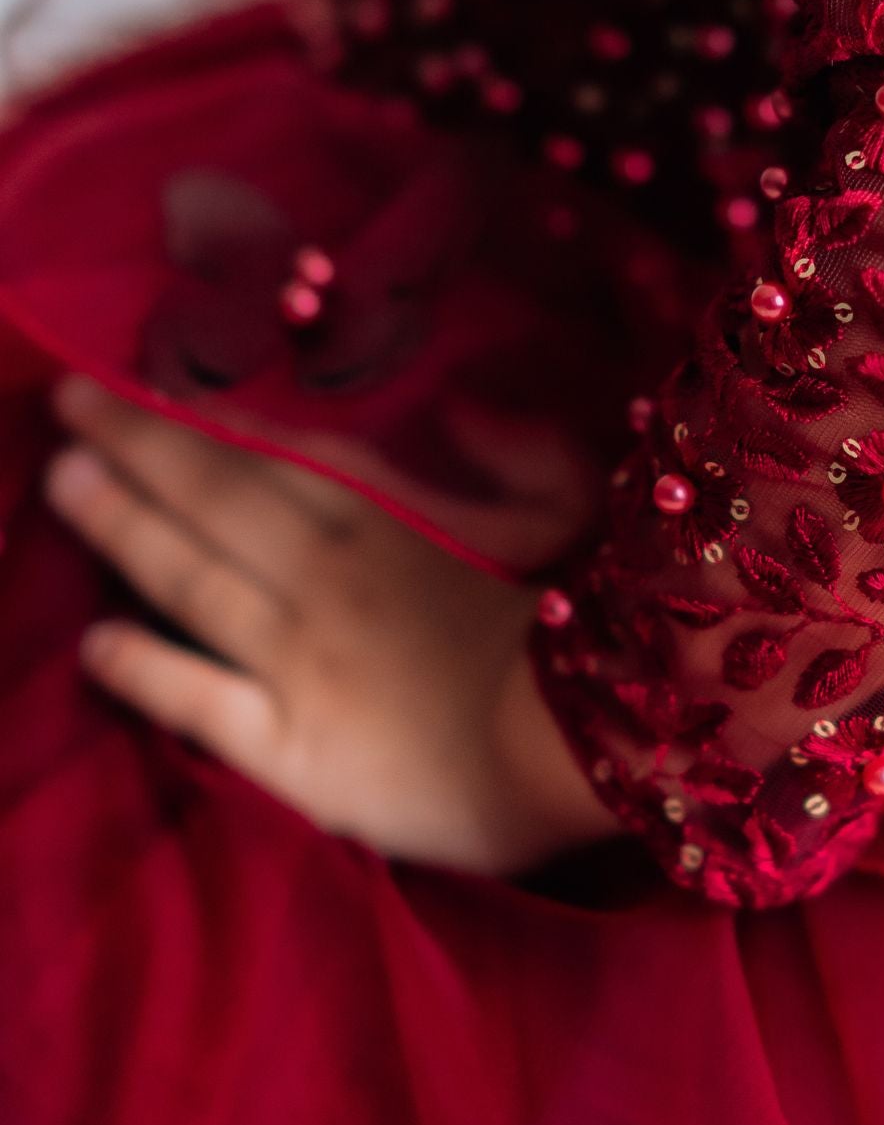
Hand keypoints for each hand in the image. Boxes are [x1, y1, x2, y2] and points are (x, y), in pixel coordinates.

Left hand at [45, 378, 614, 875]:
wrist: (576, 743)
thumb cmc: (582, 628)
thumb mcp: (574, 514)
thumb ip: (521, 453)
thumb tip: (461, 407)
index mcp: (393, 522)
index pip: (287, 457)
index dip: (218, 417)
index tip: (156, 378)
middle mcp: (326, 577)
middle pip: (219, 500)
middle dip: (139, 446)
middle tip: (68, 402)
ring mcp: (296, 661)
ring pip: (192, 580)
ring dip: (121, 527)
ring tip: (60, 481)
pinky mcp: (286, 746)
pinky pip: (199, 700)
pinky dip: (143, 669)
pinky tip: (93, 645)